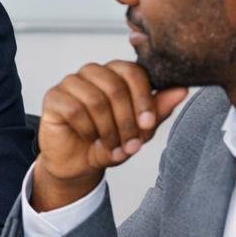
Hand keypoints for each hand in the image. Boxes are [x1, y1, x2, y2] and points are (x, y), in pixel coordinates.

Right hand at [32, 61, 188, 209]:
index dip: (143, 99)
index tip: (148, 124)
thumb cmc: (110, 141)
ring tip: (113, 147)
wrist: (79, 164)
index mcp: (116, 73)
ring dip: (109, 130)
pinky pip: (75, 110)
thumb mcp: (140, 130)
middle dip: (127, 120)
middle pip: (115, 86)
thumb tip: (182, 89)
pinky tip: (92, 140)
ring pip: (95, 100)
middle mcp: (94, 72)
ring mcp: (71, 82)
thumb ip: (158, 109)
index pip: (133, 72)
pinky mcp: (53, 97)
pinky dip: (88, 130)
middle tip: (131, 144)